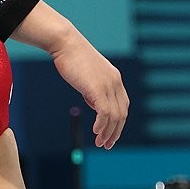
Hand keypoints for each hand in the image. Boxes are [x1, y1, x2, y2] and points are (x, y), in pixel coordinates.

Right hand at [49, 33, 128, 148]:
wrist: (66, 43)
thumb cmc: (73, 58)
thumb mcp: (88, 77)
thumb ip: (94, 90)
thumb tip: (96, 105)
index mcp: (115, 78)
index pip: (123, 105)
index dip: (118, 122)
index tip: (110, 135)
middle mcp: (115, 82)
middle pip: (121, 113)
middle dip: (115, 131)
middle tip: (106, 145)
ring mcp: (108, 84)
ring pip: (114, 115)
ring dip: (108, 132)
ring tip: (100, 143)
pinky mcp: (98, 87)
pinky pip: (105, 111)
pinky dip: (102, 124)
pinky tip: (96, 131)